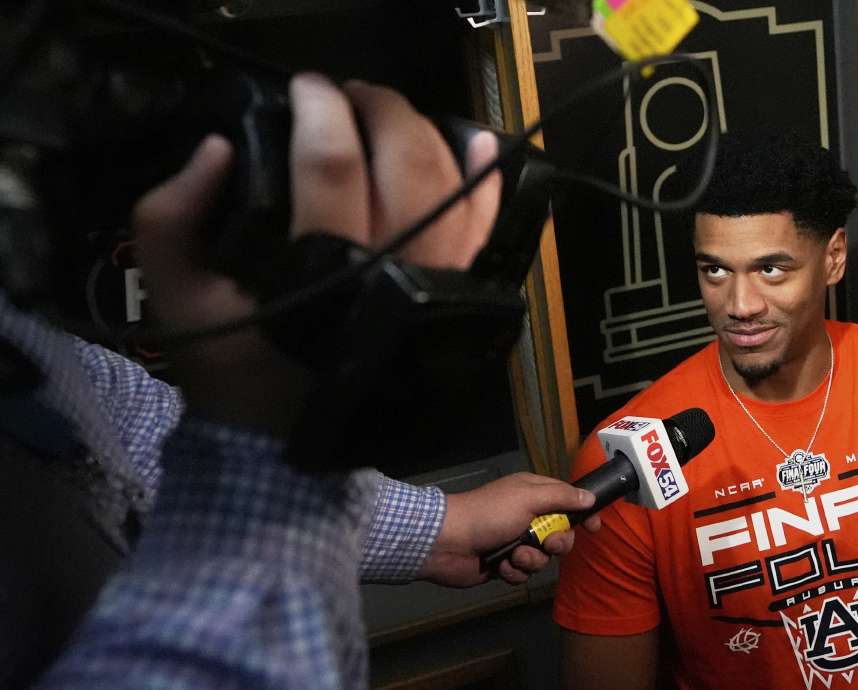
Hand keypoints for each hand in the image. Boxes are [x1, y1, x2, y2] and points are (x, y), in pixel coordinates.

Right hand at [132, 74, 500, 433]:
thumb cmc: (231, 365)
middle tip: (348, 94)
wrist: (284, 443)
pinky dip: (486, 182)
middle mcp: (392, 270)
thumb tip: (218, 149)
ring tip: (388, 114)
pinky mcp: (457, 297)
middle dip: (379, 109)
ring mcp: (436, 284)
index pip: (331, 162)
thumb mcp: (174, 294)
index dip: (320, 109)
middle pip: (404, 162)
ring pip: (450, 186)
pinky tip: (476, 145)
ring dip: (423, 133)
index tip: (306, 87)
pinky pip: (484, 228)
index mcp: (320, 267)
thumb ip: (173, 215)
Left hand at [418, 473, 602, 586]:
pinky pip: (524, 573)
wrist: (448, 542)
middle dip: (555, 543)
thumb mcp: (528, 498)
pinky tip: (501, 566)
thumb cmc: (489, 514)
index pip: (568, 502)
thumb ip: (562, 497)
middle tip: (545, 542)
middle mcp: (527, 517)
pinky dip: (514, 571)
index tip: (594, 528)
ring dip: (531, 559)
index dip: (583, 514)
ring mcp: (515, 541)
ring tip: (513, 555)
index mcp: (533, 494)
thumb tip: (590, 497)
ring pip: (543, 557)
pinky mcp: (505, 564)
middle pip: (560, 534)